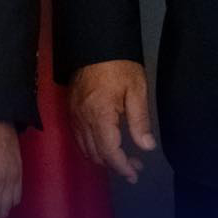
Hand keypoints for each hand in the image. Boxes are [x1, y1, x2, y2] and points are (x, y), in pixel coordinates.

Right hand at [67, 58, 155, 183]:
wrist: (95, 43)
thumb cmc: (119, 65)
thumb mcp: (136, 90)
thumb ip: (140, 120)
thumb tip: (147, 147)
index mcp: (100, 116)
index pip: (109, 152)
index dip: (122, 167)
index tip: (134, 174)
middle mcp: (83, 120)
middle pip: (96, 154)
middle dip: (115, 165)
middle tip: (135, 165)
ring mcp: (74, 115)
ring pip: (85, 148)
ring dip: (103, 158)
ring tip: (122, 157)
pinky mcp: (70, 109)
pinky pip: (78, 137)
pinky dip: (91, 147)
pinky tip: (105, 144)